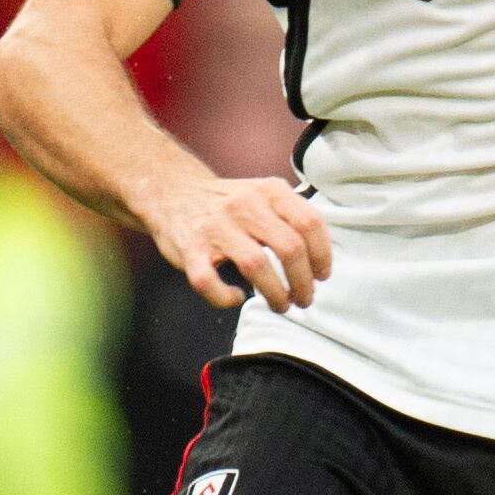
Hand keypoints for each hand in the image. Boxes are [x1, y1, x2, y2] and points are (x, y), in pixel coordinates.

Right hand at [142, 169, 332, 311]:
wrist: (171, 192)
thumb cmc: (229, 204)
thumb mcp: (264, 195)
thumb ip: (292, 216)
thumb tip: (321, 257)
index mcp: (269, 191)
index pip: (310, 223)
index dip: (322, 255)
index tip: (322, 275)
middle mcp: (244, 205)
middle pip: (289, 248)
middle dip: (303, 282)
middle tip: (305, 298)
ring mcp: (215, 227)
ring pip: (256, 265)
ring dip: (276, 294)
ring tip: (282, 304)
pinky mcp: (189, 249)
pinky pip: (208, 281)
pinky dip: (225, 297)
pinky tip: (235, 297)